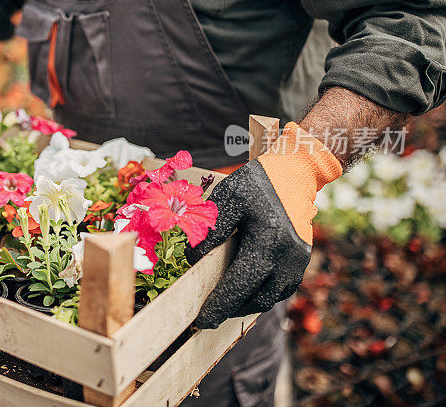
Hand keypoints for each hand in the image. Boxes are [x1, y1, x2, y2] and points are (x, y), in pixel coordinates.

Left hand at [186, 122, 341, 328]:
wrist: (295, 172)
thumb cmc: (257, 183)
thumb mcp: (228, 198)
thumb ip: (211, 230)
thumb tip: (192, 259)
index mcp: (268, 242)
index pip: (241, 284)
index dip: (220, 305)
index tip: (201, 321)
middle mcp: (288, 257)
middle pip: (257, 299)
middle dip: (231, 310)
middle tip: (207, 316)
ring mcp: (298, 261)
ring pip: (271, 298)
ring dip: (247, 305)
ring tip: (223, 305)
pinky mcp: (302, 261)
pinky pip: (281, 289)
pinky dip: (262, 295)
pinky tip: (244, 292)